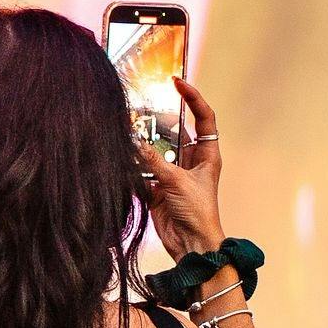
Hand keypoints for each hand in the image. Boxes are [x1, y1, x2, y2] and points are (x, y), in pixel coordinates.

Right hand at [136, 76, 227, 258]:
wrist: (190, 244)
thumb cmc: (198, 212)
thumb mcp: (176, 181)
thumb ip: (154, 161)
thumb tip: (134, 142)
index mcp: (206, 155)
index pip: (203, 118)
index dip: (193, 98)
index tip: (177, 82)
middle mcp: (190, 161)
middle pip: (175, 131)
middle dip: (158, 120)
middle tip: (141, 107)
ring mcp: (172, 173)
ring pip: (155, 149)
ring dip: (142, 143)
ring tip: (126, 129)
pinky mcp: (157, 188)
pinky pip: (142, 170)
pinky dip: (132, 165)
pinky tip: (121, 156)